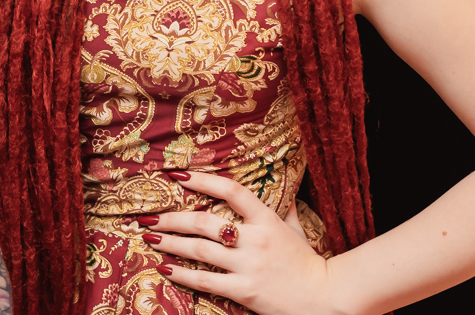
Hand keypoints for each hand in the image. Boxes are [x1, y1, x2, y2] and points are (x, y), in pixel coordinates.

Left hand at [143, 171, 340, 314]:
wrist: (325, 298)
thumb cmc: (309, 263)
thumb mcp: (297, 230)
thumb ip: (285, 210)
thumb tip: (284, 192)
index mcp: (267, 219)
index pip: (231, 191)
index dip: (202, 181)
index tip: (178, 176)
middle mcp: (254, 239)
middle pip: (204, 222)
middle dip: (172, 218)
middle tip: (149, 217)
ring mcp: (248, 265)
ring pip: (199, 250)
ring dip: (170, 243)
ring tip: (150, 238)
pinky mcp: (243, 290)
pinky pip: (205, 280)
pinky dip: (182, 274)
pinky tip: (165, 268)